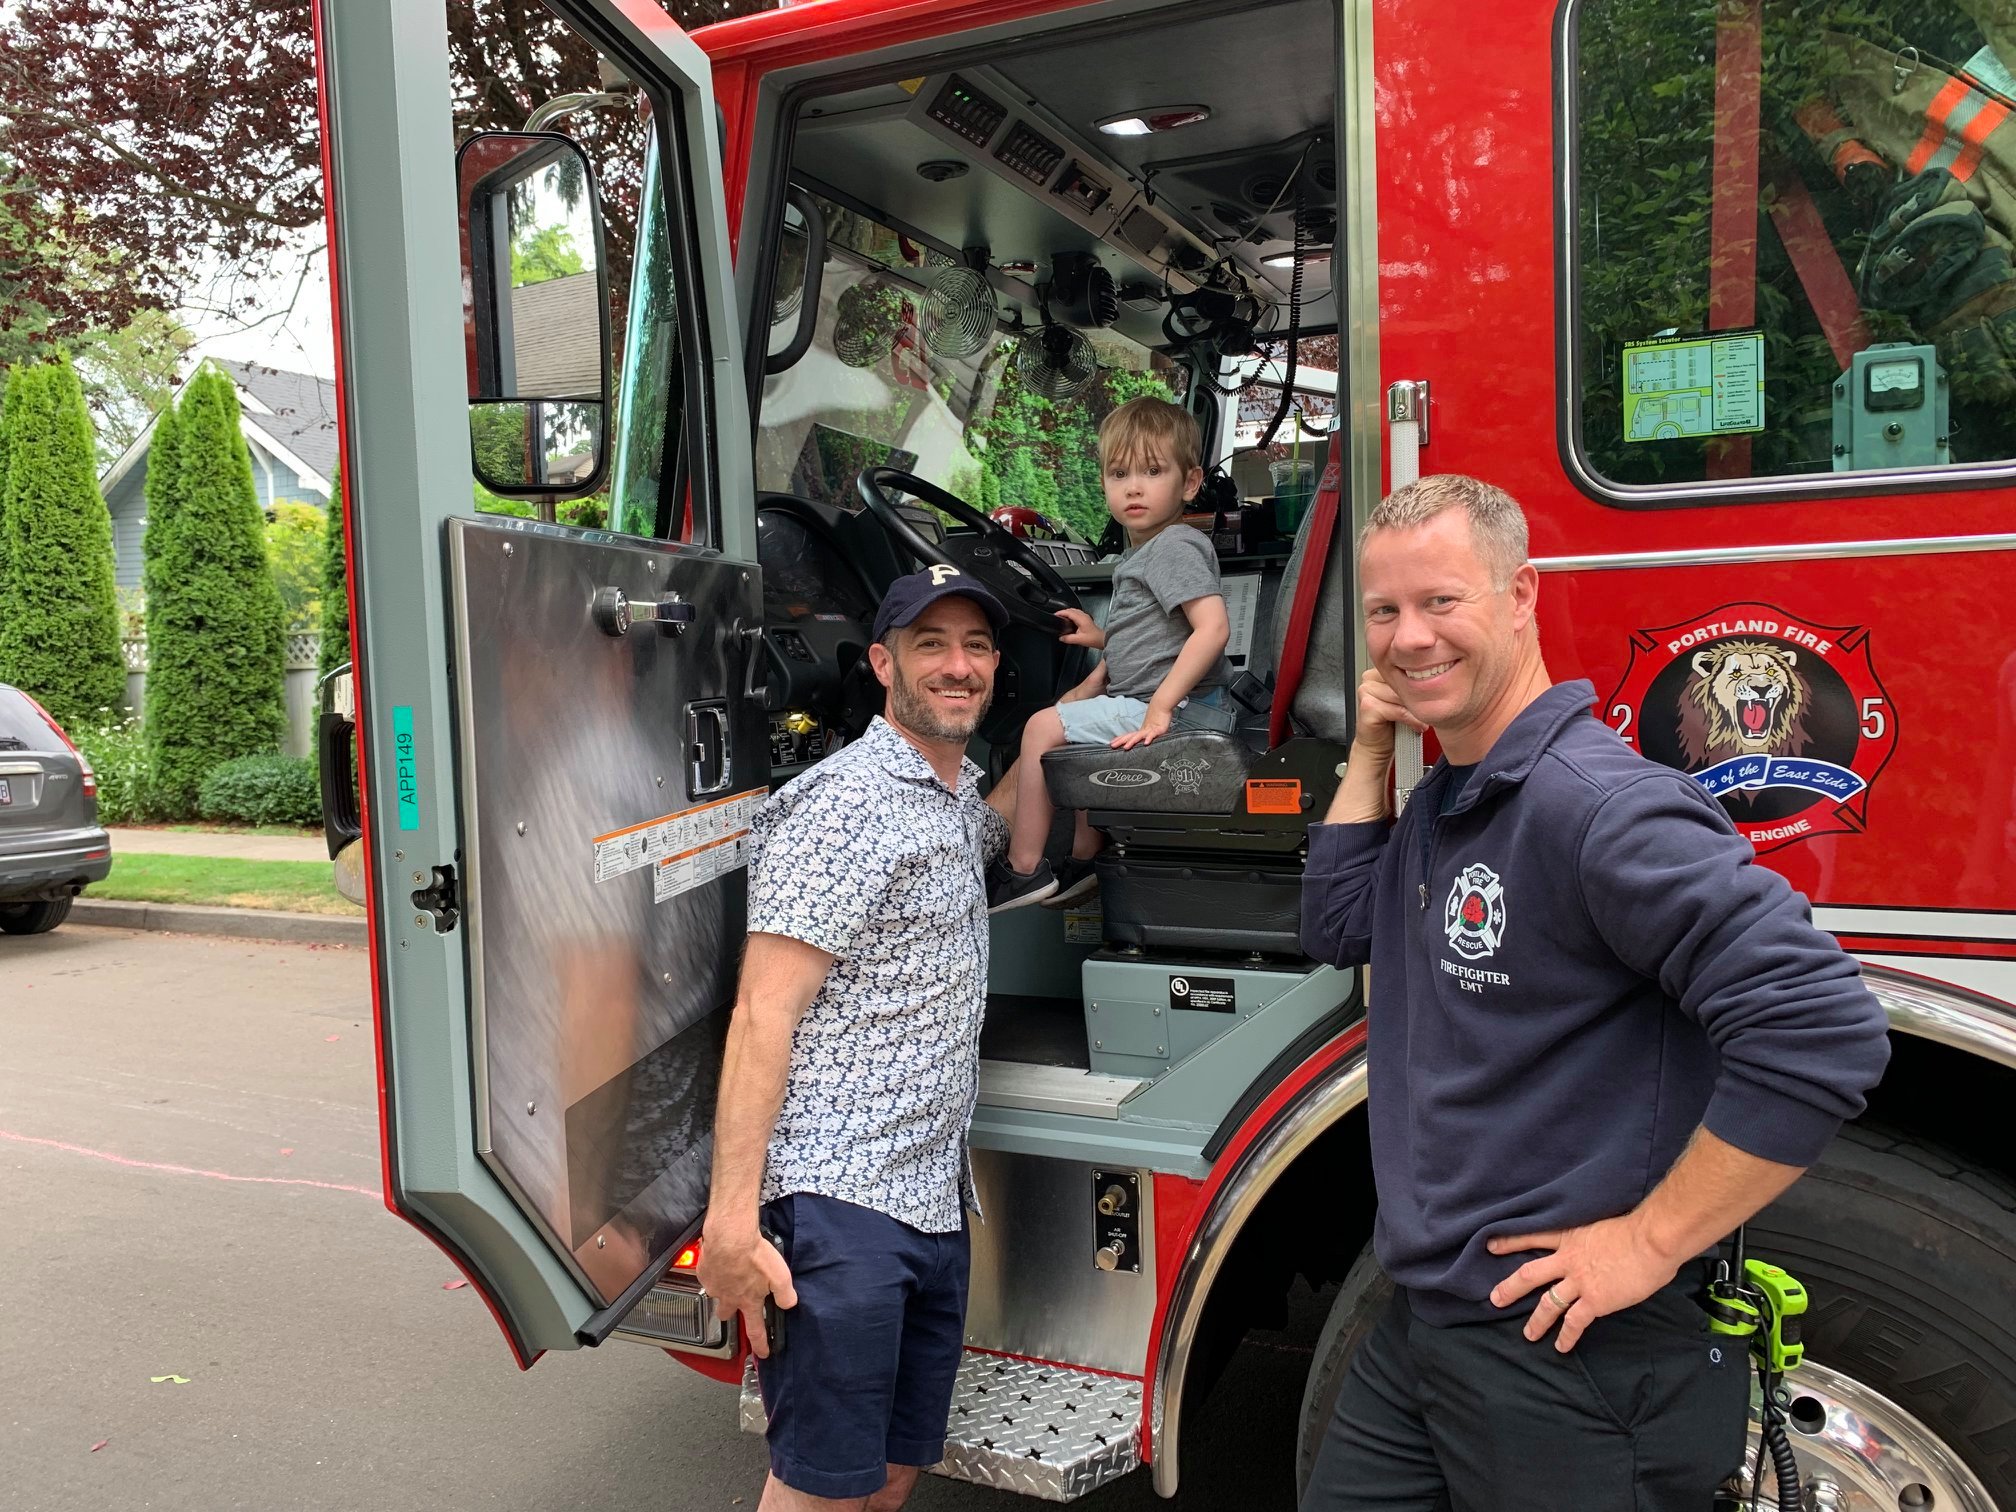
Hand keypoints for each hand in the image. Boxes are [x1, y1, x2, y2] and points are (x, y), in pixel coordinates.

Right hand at [696, 1220, 796, 1358]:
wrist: (730, 1236)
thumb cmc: (754, 1254)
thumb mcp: (781, 1276)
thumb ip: (786, 1295)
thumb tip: (790, 1304)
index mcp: (748, 1301)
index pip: (755, 1331)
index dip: (760, 1345)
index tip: (762, 1353)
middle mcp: (728, 1297)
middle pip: (726, 1315)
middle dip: (731, 1314)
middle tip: (736, 1305)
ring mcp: (714, 1285)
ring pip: (716, 1295)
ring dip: (722, 1290)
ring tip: (730, 1277)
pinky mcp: (704, 1272)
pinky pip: (708, 1276)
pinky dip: (714, 1272)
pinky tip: (722, 1261)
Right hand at [1055, 607, 1105, 648]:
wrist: (1101, 640)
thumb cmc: (1093, 639)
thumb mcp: (1079, 640)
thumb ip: (1068, 638)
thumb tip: (1061, 638)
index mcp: (1081, 619)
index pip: (1069, 612)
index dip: (1061, 612)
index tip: (1055, 614)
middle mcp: (1083, 616)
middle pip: (1071, 610)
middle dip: (1063, 612)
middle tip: (1057, 615)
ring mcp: (1085, 617)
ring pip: (1074, 611)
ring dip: (1068, 612)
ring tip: (1062, 617)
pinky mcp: (1086, 619)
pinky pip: (1077, 613)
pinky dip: (1071, 614)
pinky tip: (1070, 619)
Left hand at [1110, 706, 1172, 749]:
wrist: (1162, 704)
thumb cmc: (1158, 716)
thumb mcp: (1151, 727)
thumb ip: (1146, 733)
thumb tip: (1142, 738)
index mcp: (1141, 730)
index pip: (1129, 736)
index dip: (1120, 739)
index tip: (1111, 743)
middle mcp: (1144, 730)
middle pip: (1130, 736)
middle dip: (1121, 741)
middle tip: (1112, 746)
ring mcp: (1150, 729)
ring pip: (1139, 736)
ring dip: (1132, 741)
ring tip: (1126, 747)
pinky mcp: (1159, 729)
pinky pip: (1153, 734)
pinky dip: (1149, 738)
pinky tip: (1145, 743)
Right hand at [1351, 667, 1425, 757]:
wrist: (1377, 747)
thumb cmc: (1393, 724)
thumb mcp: (1406, 700)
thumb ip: (1412, 685)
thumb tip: (1436, 675)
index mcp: (1378, 671)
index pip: (1404, 666)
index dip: (1420, 679)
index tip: (1434, 692)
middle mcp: (1369, 678)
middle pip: (1402, 681)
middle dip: (1419, 696)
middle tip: (1431, 709)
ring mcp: (1365, 691)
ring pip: (1401, 695)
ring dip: (1416, 710)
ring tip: (1424, 720)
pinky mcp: (1367, 707)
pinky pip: (1398, 710)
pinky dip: (1411, 719)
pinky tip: (1417, 726)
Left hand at [1487, 1214, 1680, 1351]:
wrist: (1651, 1240)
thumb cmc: (1636, 1229)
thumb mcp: (1602, 1224)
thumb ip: (1592, 1239)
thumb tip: (1597, 1248)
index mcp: (1570, 1236)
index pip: (1533, 1236)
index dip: (1510, 1241)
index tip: (1490, 1246)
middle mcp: (1568, 1259)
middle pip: (1530, 1274)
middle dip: (1510, 1288)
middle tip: (1494, 1299)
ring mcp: (1579, 1281)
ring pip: (1548, 1303)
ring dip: (1536, 1321)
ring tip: (1528, 1334)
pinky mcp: (1595, 1300)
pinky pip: (1574, 1322)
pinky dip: (1566, 1336)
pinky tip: (1561, 1346)